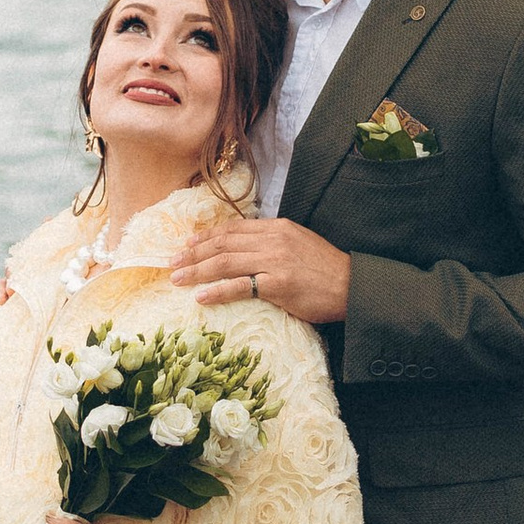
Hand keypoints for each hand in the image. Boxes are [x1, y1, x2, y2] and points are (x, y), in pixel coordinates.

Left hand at [172, 216, 351, 324]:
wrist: (352, 286)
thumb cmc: (325, 271)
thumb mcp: (298, 244)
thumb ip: (271, 244)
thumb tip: (244, 251)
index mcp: (277, 227)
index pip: (232, 229)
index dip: (205, 237)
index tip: (186, 244)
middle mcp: (273, 239)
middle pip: (223, 244)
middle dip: (193, 253)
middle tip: (172, 262)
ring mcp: (275, 261)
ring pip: (225, 262)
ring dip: (196, 270)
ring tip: (177, 278)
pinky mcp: (278, 284)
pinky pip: (240, 286)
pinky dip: (217, 290)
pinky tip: (200, 296)